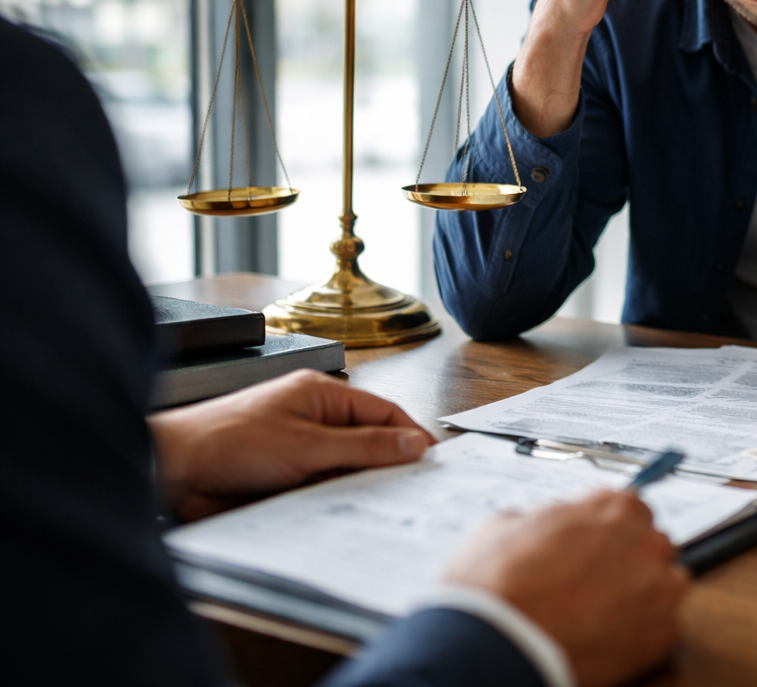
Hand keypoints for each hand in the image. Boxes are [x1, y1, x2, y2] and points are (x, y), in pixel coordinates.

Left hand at [149, 369, 433, 521]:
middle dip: (383, 467)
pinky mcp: (284, 479)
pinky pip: (321, 490)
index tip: (432, 462)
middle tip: (407, 493)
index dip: (410, 436)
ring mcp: (298, 449)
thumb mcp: (306, 445)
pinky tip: (335, 515)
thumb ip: (364, 446)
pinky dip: (329, 502)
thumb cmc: (225, 441)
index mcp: (322, 394)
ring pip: (345, 471)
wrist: (169, 472)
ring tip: (367, 508)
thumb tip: (413, 444)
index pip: (383, 412)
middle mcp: (313, 419)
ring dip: (352, 488)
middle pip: (367, 443)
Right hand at [446, 490, 688, 686]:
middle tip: (596, 582)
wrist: (498, 641)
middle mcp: (644, 542)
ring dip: (644, 594)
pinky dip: (642, 632)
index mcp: (613, 508)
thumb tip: (545, 525)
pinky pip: (664, 626)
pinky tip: (608, 638)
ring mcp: (659, 589)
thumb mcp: (507, 524)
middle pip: (652, 544)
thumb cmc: (497, 583)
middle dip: (630, 560)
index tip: (597, 546)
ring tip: (604, 613)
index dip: (609, 530)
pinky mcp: (661, 634)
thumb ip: (544, 519)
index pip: (630, 508)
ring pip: (667, 584)